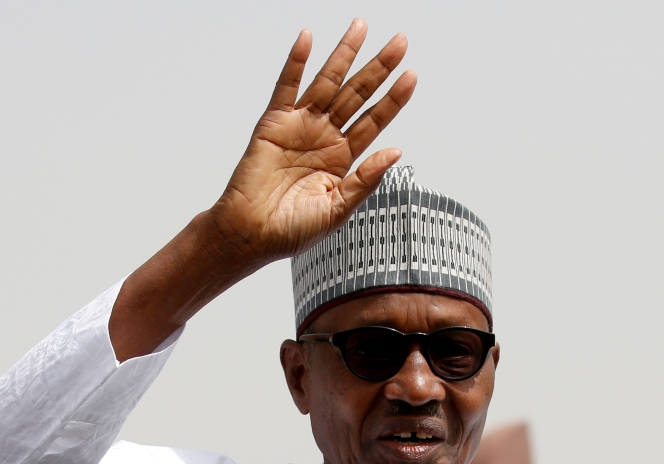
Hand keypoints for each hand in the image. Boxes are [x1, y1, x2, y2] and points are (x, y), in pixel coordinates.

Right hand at [212, 19, 416, 265]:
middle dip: (378, 68)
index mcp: (343, 158)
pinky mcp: (273, 123)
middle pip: (357, 95)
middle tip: (399, 42)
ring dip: (344, 55)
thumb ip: (366, 180)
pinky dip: (296, 62)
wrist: (252, 234)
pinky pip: (286, 87)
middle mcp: (324, 137)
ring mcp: (300, 127)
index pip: (374, 121)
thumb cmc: (292, 229)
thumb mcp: (338, 209)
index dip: (393, 99)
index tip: (412, 76)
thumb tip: (396, 152)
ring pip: (327, 83)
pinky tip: (308, 39)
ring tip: (361, 28)